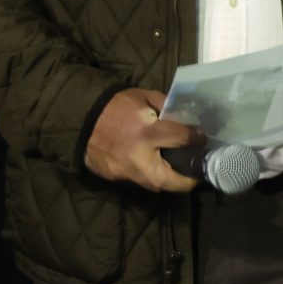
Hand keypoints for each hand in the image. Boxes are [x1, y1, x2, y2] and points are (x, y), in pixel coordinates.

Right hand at [85, 87, 199, 192]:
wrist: (80, 117)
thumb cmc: (116, 104)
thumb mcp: (144, 97)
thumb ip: (166, 107)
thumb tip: (188, 118)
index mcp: (146, 132)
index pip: (181, 139)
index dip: (197, 139)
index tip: (202, 139)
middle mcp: (137, 156)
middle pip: (168, 180)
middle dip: (186, 182)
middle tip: (195, 174)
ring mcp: (124, 170)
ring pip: (153, 186)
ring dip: (168, 181)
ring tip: (178, 172)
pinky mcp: (114, 176)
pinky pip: (137, 180)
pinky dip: (148, 175)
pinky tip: (154, 165)